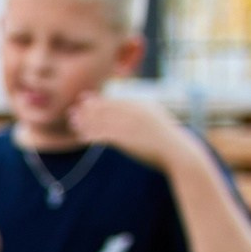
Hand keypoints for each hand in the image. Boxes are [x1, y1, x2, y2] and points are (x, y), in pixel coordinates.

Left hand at [66, 92, 186, 168]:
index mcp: (142, 105)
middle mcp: (134, 112)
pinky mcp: (126, 138)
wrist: (178, 152)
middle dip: (88, 109)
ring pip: (102, 121)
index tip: (84, 99)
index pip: (115, 101)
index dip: (98, 100)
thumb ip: (142, 115)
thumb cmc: (168, 141)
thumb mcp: (156, 121)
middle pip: (105, 109)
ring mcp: (130, 124)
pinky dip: (91, 135)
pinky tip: (81, 137)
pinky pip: (104, 135)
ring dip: (85, 121)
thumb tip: (133, 114)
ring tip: (72, 122)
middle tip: (72, 110)